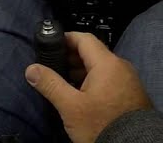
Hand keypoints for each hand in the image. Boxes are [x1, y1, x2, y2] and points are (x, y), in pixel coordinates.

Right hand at [26, 32, 152, 142]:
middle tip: (53, 66)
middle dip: (72, 57)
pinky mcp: (132, 93)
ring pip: (102, 67)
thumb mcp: (71, 106)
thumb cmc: (101, 124)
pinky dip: (95, 81)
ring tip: (65, 82)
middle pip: (93, 52)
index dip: (66, 38)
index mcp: (107, 63)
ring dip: (83, 71)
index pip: (84, 39)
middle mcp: (121, 66)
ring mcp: (129, 80)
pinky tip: (83, 94)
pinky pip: (110, 79)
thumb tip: (31, 69)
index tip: (51, 43)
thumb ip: (50, 85)